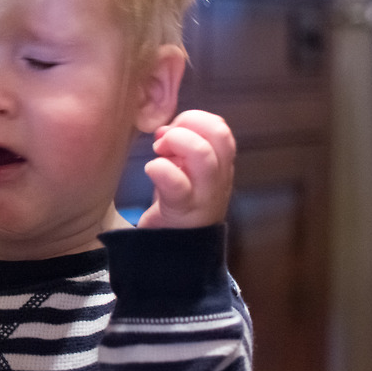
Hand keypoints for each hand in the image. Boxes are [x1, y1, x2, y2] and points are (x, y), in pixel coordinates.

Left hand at [139, 110, 235, 228]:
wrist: (175, 251)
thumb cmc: (177, 203)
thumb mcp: (185, 170)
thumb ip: (180, 146)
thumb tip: (164, 130)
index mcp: (220, 165)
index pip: (220, 127)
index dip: (194, 119)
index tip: (172, 128)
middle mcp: (219, 179)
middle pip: (220, 136)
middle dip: (188, 125)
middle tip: (163, 140)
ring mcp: (204, 197)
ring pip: (204, 156)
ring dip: (177, 143)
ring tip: (158, 152)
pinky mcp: (183, 213)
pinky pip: (177, 185)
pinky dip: (160, 169)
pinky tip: (151, 169)